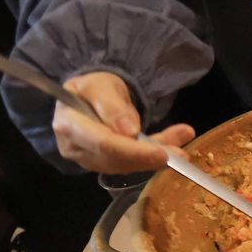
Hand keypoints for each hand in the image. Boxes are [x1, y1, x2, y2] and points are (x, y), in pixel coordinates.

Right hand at [53, 72, 193, 173]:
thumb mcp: (101, 85)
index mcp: (69, 125)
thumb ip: (112, 106)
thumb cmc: (93, 87)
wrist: (89, 96)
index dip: (133, 151)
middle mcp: (75, 148)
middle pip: (116, 159)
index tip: (161, 154)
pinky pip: (132, 164)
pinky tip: (174, 148)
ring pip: (127, 165)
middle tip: (180, 154)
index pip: (103, 144)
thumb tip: (129, 131)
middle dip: (149, 158)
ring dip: (156, 158)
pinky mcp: (105, 164)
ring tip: (182, 149)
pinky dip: (154, 157)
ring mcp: (89, 159)